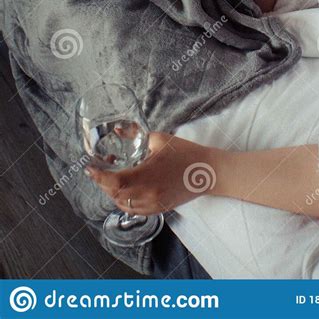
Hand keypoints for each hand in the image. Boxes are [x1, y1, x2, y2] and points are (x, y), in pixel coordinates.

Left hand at [86, 132, 217, 214]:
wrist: (207, 172)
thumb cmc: (185, 153)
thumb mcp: (160, 139)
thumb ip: (137, 134)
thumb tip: (119, 129)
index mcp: (148, 175)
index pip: (115, 181)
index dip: (99, 176)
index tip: (90, 168)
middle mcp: (148, 194)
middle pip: (115, 194)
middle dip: (103, 183)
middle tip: (99, 169)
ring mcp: (153, 204)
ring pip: (123, 204)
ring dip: (113, 192)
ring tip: (112, 177)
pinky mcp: (158, 209)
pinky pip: (134, 209)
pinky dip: (124, 200)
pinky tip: (125, 188)